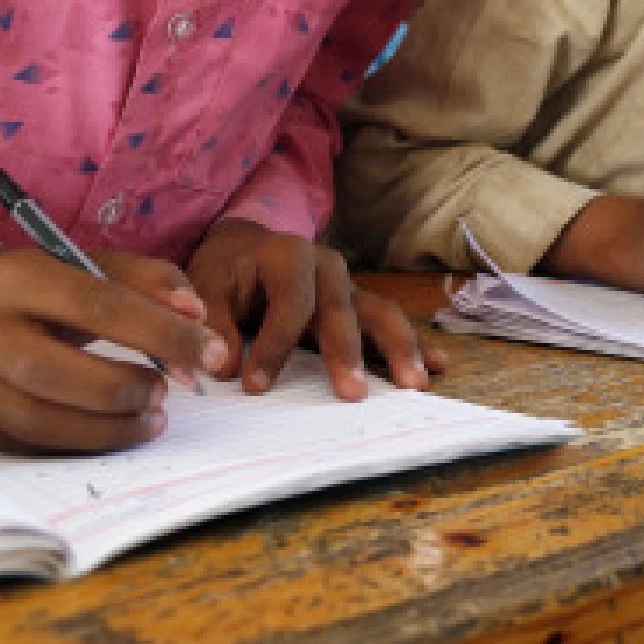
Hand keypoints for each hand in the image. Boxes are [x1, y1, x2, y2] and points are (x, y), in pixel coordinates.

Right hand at [0, 246, 228, 454]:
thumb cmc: (42, 286)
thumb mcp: (88, 266)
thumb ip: (148, 281)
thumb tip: (197, 315)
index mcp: (14, 276)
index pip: (96, 305)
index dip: (161, 332)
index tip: (211, 353)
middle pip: (55, 372)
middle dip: (124, 388)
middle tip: (167, 392)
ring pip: (38, 420)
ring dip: (107, 428)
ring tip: (150, 418)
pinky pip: (28, 445)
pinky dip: (80, 444)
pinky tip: (112, 432)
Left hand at [185, 219, 443, 400]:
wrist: (246, 249)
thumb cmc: (227, 270)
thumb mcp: (207, 287)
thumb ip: (214, 323)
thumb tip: (223, 364)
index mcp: (289, 255)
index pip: (289, 304)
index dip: (273, 346)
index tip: (255, 387)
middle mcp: (328, 267)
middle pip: (345, 308)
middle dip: (348, 352)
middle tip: (352, 395)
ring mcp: (350, 287)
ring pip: (381, 313)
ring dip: (399, 348)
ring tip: (414, 384)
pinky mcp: (360, 305)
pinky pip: (390, 323)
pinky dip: (416, 344)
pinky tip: (436, 367)